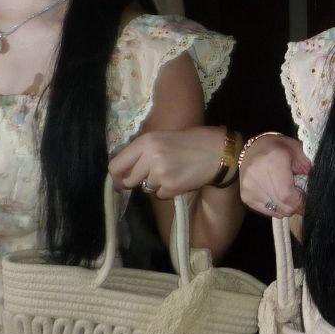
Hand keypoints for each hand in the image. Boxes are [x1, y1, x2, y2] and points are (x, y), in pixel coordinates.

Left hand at [108, 125, 226, 199]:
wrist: (217, 151)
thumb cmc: (191, 142)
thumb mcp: (163, 138)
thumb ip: (142, 152)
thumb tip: (124, 173)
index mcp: (146, 142)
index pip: (116, 165)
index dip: (117, 176)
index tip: (120, 181)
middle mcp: (150, 157)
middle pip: (129, 180)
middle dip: (138, 181)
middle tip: (153, 176)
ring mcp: (160, 173)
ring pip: (146, 188)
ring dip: (156, 185)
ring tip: (173, 172)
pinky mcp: (171, 186)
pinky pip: (160, 195)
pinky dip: (168, 191)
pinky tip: (180, 179)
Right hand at [239, 134, 310, 216]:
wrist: (253, 148)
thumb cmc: (278, 148)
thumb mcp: (298, 151)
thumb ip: (308, 169)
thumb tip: (316, 191)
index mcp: (272, 160)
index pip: (287, 194)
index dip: (301, 202)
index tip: (308, 199)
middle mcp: (257, 176)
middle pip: (283, 206)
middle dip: (296, 205)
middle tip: (301, 195)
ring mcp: (249, 188)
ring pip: (277, 212)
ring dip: (287, 206)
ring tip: (288, 191)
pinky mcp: (246, 197)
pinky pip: (269, 212)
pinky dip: (278, 207)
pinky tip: (277, 194)